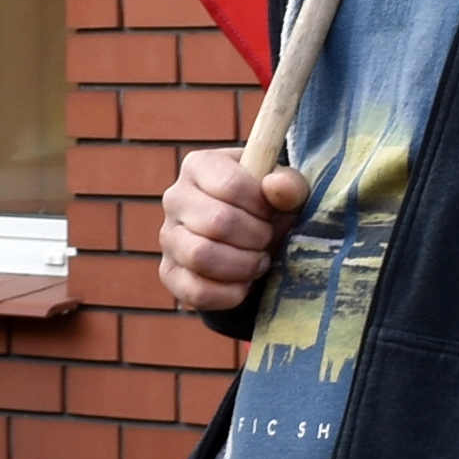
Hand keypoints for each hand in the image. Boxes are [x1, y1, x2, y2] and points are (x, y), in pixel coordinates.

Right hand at [155, 148, 306, 316]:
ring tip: (259, 261)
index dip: (261, 205)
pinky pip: (195, 290)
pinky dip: (229, 293)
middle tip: (268, 239)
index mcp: (199, 165)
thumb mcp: (286, 190)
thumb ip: (289, 185)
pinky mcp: (169, 273)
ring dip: (243, 265)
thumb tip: (277, 187)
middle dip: (256, 237)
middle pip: (217, 222)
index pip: (231, 184)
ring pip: (201, 256)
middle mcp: (175, 197)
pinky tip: (244, 284)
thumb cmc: (269, 207)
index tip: (272, 212)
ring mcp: (168, 237)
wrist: (253, 241)